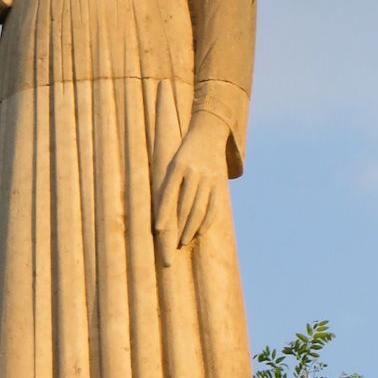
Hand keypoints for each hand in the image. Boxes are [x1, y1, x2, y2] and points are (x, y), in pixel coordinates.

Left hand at [154, 110, 227, 267]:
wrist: (209, 133)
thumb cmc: (184, 153)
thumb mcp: (172, 162)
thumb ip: (167, 184)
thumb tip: (162, 214)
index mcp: (177, 166)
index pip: (168, 193)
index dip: (163, 213)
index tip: (158, 230)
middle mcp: (193, 172)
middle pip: (185, 205)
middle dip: (178, 226)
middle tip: (171, 244)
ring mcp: (208, 178)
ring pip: (199, 208)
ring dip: (190, 228)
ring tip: (183, 241)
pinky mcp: (218, 183)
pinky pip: (213, 206)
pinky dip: (206, 221)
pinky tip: (199, 233)